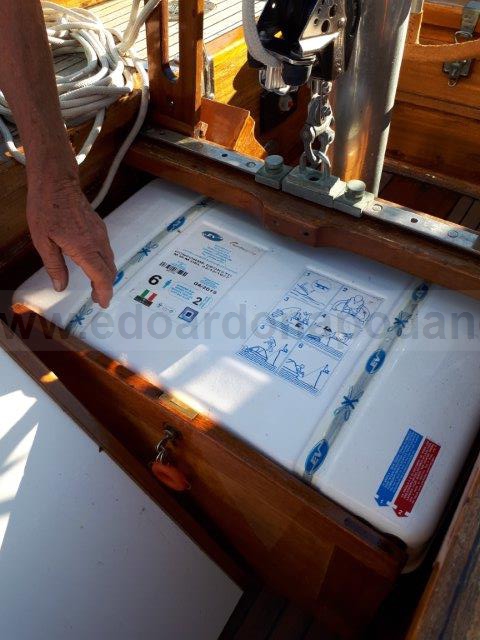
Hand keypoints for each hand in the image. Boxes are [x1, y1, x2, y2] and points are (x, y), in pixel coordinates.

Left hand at [26, 173, 116, 308]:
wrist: (56, 182)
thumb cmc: (46, 209)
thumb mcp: (43, 241)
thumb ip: (54, 266)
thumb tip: (61, 286)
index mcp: (83, 248)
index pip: (101, 276)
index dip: (104, 292)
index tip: (102, 303)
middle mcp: (97, 242)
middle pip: (109, 270)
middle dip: (106, 287)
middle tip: (98, 298)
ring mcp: (100, 233)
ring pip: (110, 260)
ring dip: (106, 275)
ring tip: (97, 284)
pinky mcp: (99, 226)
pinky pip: (107, 249)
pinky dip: (105, 262)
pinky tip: (94, 264)